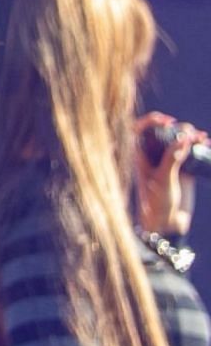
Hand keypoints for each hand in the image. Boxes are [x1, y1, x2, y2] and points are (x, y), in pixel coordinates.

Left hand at [134, 110, 203, 235]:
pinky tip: (206, 143)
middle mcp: (154, 156)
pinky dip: (199, 146)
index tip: (168, 121)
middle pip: (164, 133)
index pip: (140, 130)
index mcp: (140, 155)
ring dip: (190, 135)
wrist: (167, 225)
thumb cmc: (156, 203)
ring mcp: (169, 163)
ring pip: (179, 142)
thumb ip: (172, 158)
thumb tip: (183, 138)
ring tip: (201, 137)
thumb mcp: (163, 179)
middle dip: (178, 128)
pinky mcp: (183, 171)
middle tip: (189, 133)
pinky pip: (191, 153)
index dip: (152, 120)